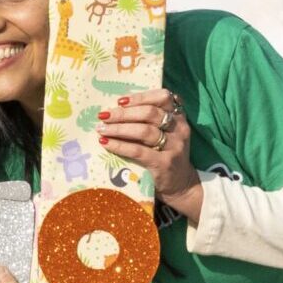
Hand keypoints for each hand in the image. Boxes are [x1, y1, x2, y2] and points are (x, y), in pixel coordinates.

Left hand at [98, 88, 196, 216]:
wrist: (180, 184)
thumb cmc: (165, 153)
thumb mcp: (166, 133)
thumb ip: (150, 119)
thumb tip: (116, 108)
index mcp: (179, 117)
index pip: (163, 97)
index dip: (140, 97)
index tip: (119, 101)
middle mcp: (179, 129)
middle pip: (149, 113)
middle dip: (123, 113)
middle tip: (104, 115)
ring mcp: (174, 147)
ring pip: (144, 131)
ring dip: (119, 128)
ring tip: (101, 129)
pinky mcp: (164, 163)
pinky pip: (138, 151)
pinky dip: (119, 145)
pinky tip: (106, 143)